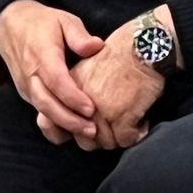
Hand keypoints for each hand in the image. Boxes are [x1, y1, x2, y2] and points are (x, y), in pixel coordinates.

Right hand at [0, 0, 104, 145]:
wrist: (7, 23)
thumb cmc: (39, 22)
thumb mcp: (63, 19)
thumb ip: (79, 35)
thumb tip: (96, 47)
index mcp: (41, 55)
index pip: (56, 81)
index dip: (73, 97)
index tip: (91, 109)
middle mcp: (30, 74)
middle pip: (46, 103)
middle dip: (69, 120)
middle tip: (92, 129)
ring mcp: (26, 85)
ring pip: (41, 110)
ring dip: (62, 124)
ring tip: (85, 132)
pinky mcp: (25, 91)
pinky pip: (38, 110)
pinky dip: (53, 122)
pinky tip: (71, 129)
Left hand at [71, 14, 168, 150]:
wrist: (140, 48)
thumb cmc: (115, 58)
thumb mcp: (82, 70)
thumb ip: (69, 93)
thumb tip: (61, 121)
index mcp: (66, 91)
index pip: (52, 125)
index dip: (73, 130)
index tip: (89, 126)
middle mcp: (78, 103)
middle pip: (84, 141)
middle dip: (97, 139)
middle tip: (112, 127)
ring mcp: (100, 111)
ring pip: (106, 144)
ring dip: (117, 138)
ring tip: (126, 124)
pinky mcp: (122, 116)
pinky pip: (126, 140)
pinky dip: (135, 135)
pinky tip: (140, 122)